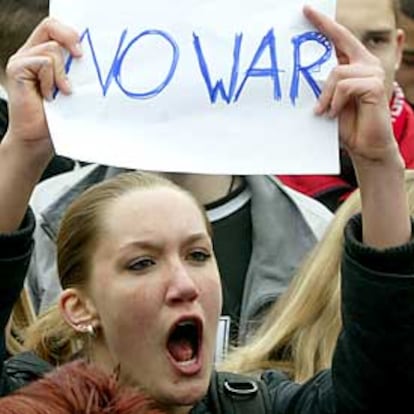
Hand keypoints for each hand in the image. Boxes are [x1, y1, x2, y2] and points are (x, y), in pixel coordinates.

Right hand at [4, 17, 81, 161]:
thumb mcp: (72, 89)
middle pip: (50, 26)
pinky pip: (43, 62)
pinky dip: (52, 80)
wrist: (38, 138)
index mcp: (43, 55)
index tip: (84, 52)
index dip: (71, 33)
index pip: (55, 28)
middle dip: (70, 38)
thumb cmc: (58, 118)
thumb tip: (98, 59)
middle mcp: (31, 53)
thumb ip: (75, 71)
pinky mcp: (17, 69)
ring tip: (61, 93)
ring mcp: (22, 60)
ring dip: (62, 74)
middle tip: (80, 57)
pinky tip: (49, 96)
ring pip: (52, 49)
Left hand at [305, 6, 408, 247]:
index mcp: (354, 65)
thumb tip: (300, 73)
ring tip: (324, 112)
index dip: (323, 24)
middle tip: (303, 12)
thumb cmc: (345, 125)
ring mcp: (372, 72)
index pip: (338, 39)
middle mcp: (365, 63)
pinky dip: (334, 102)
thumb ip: (320, 85)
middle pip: (340, 40)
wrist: (364, 146)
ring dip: (325, 96)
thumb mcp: (327, 101)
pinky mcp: (374, 85)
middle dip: (322, 27)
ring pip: (336, 72)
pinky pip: (344, 86)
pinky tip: (334, 114)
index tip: (306, 10)